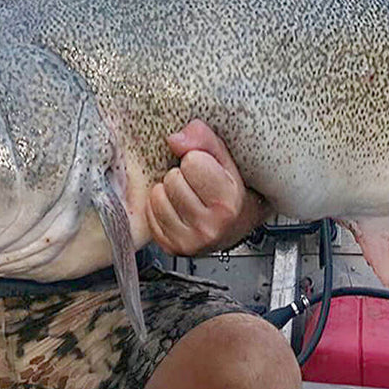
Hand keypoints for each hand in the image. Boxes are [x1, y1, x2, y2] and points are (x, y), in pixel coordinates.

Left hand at [145, 119, 266, 255]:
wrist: (239, 226)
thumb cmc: (232, 191)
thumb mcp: (227, 160)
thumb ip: (204, 140)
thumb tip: (174, 139)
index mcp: (228, 203)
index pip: (192, 161)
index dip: (198, 158)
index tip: (208, 168)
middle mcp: (210, 227)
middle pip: (172, 179)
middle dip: (182, 176)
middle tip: (197, 184)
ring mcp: (190, 242)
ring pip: (157, 196)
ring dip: (169, 191)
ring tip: (187, 195)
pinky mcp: (173, 248)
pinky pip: (149, 214)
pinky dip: (160, 208)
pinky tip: (178, 209)